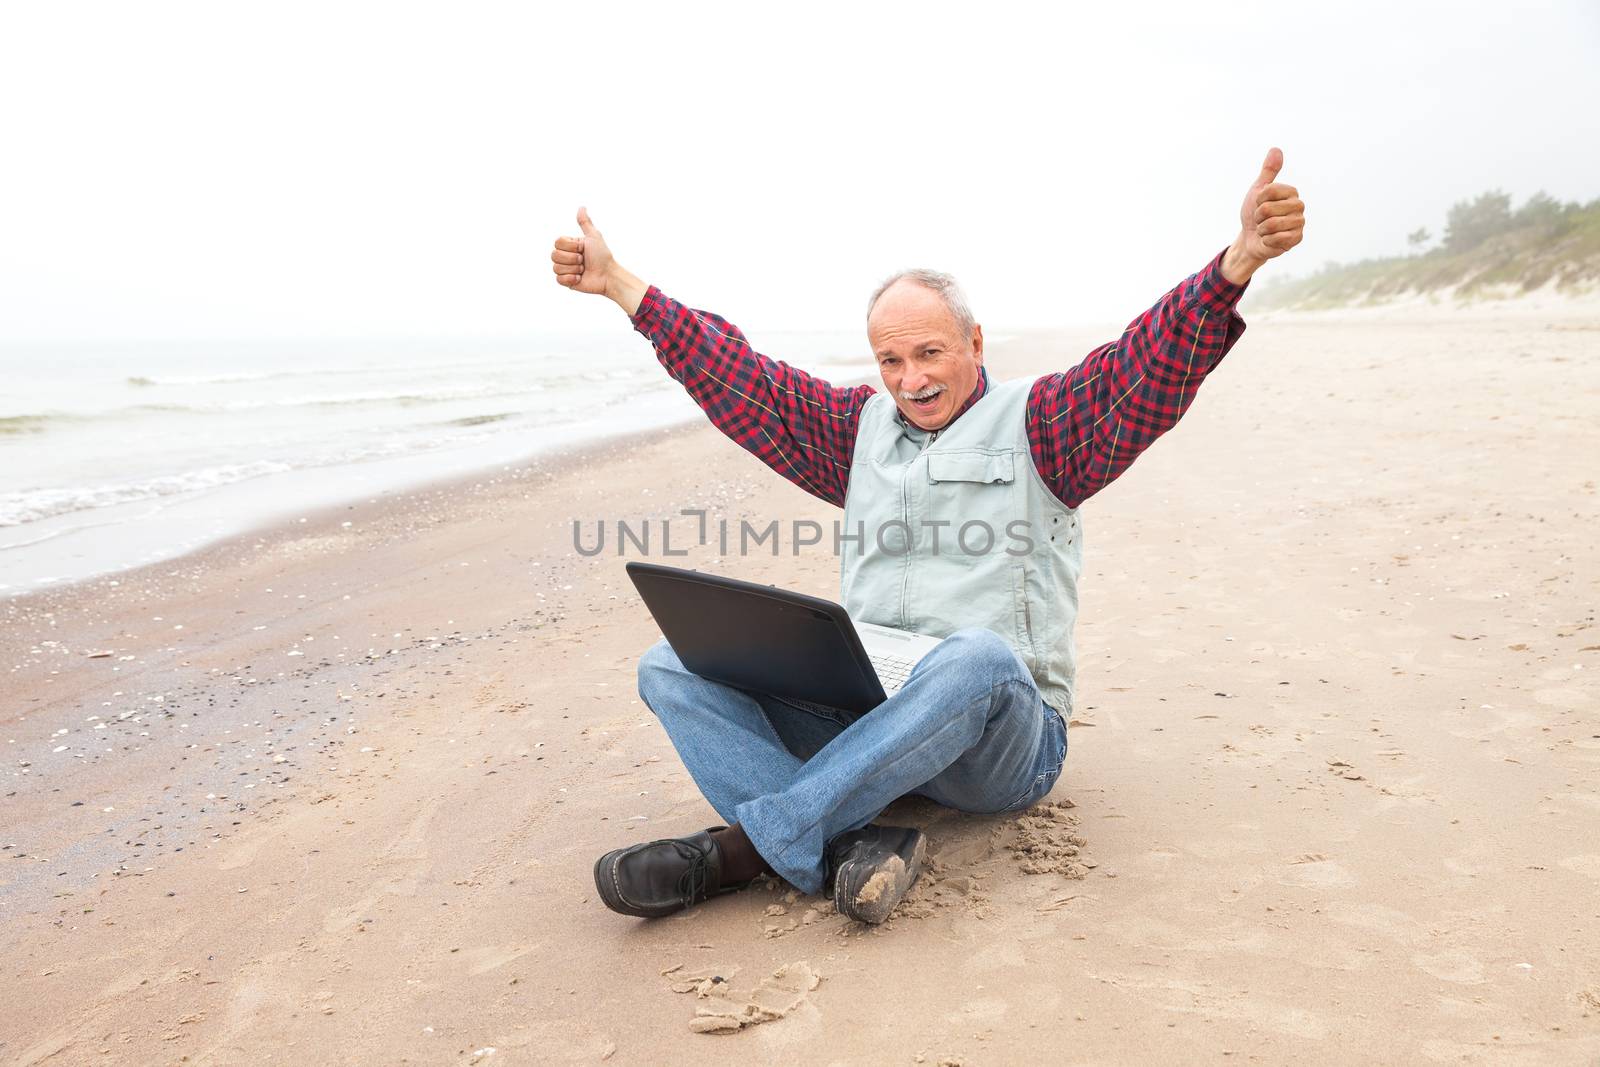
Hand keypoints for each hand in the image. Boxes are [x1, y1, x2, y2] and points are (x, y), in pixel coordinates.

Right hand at [550, 208, 646, 313]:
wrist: (608, 275)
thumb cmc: (603, 256)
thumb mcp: (594, 237)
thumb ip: (585, 223)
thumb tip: (581, 207)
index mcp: (569, 245)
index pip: (557, 242)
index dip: (571, 247)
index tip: (583, 249)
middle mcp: (565, 256)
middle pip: (554, 255)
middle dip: (572, 259)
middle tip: (584, 261)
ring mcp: (565, 269)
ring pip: (556, 267)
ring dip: (573, 269)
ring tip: (583, 270)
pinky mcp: (566, 282)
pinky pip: (559, 279)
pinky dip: (571, 279)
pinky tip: (580, 278)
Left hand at [1222, 147, 1305, 283]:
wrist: (1251, 238)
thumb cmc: (1254, 213)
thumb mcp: (1258, 190)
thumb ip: (1268, 171)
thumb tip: (1276, 149)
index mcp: (1291, 192)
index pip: (1269, 191)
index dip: (1257, 200)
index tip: (1259, 204)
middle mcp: (1299, 206)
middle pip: (1268, 209)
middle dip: (1258, 216)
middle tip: (1261, 219)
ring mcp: (1299, 223)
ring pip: (1271, 224)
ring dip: (1262, 229)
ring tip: (1265, 229)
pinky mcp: (1297, 238)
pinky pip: (1277, 238)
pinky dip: (1267, 240)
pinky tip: (1270, 239)